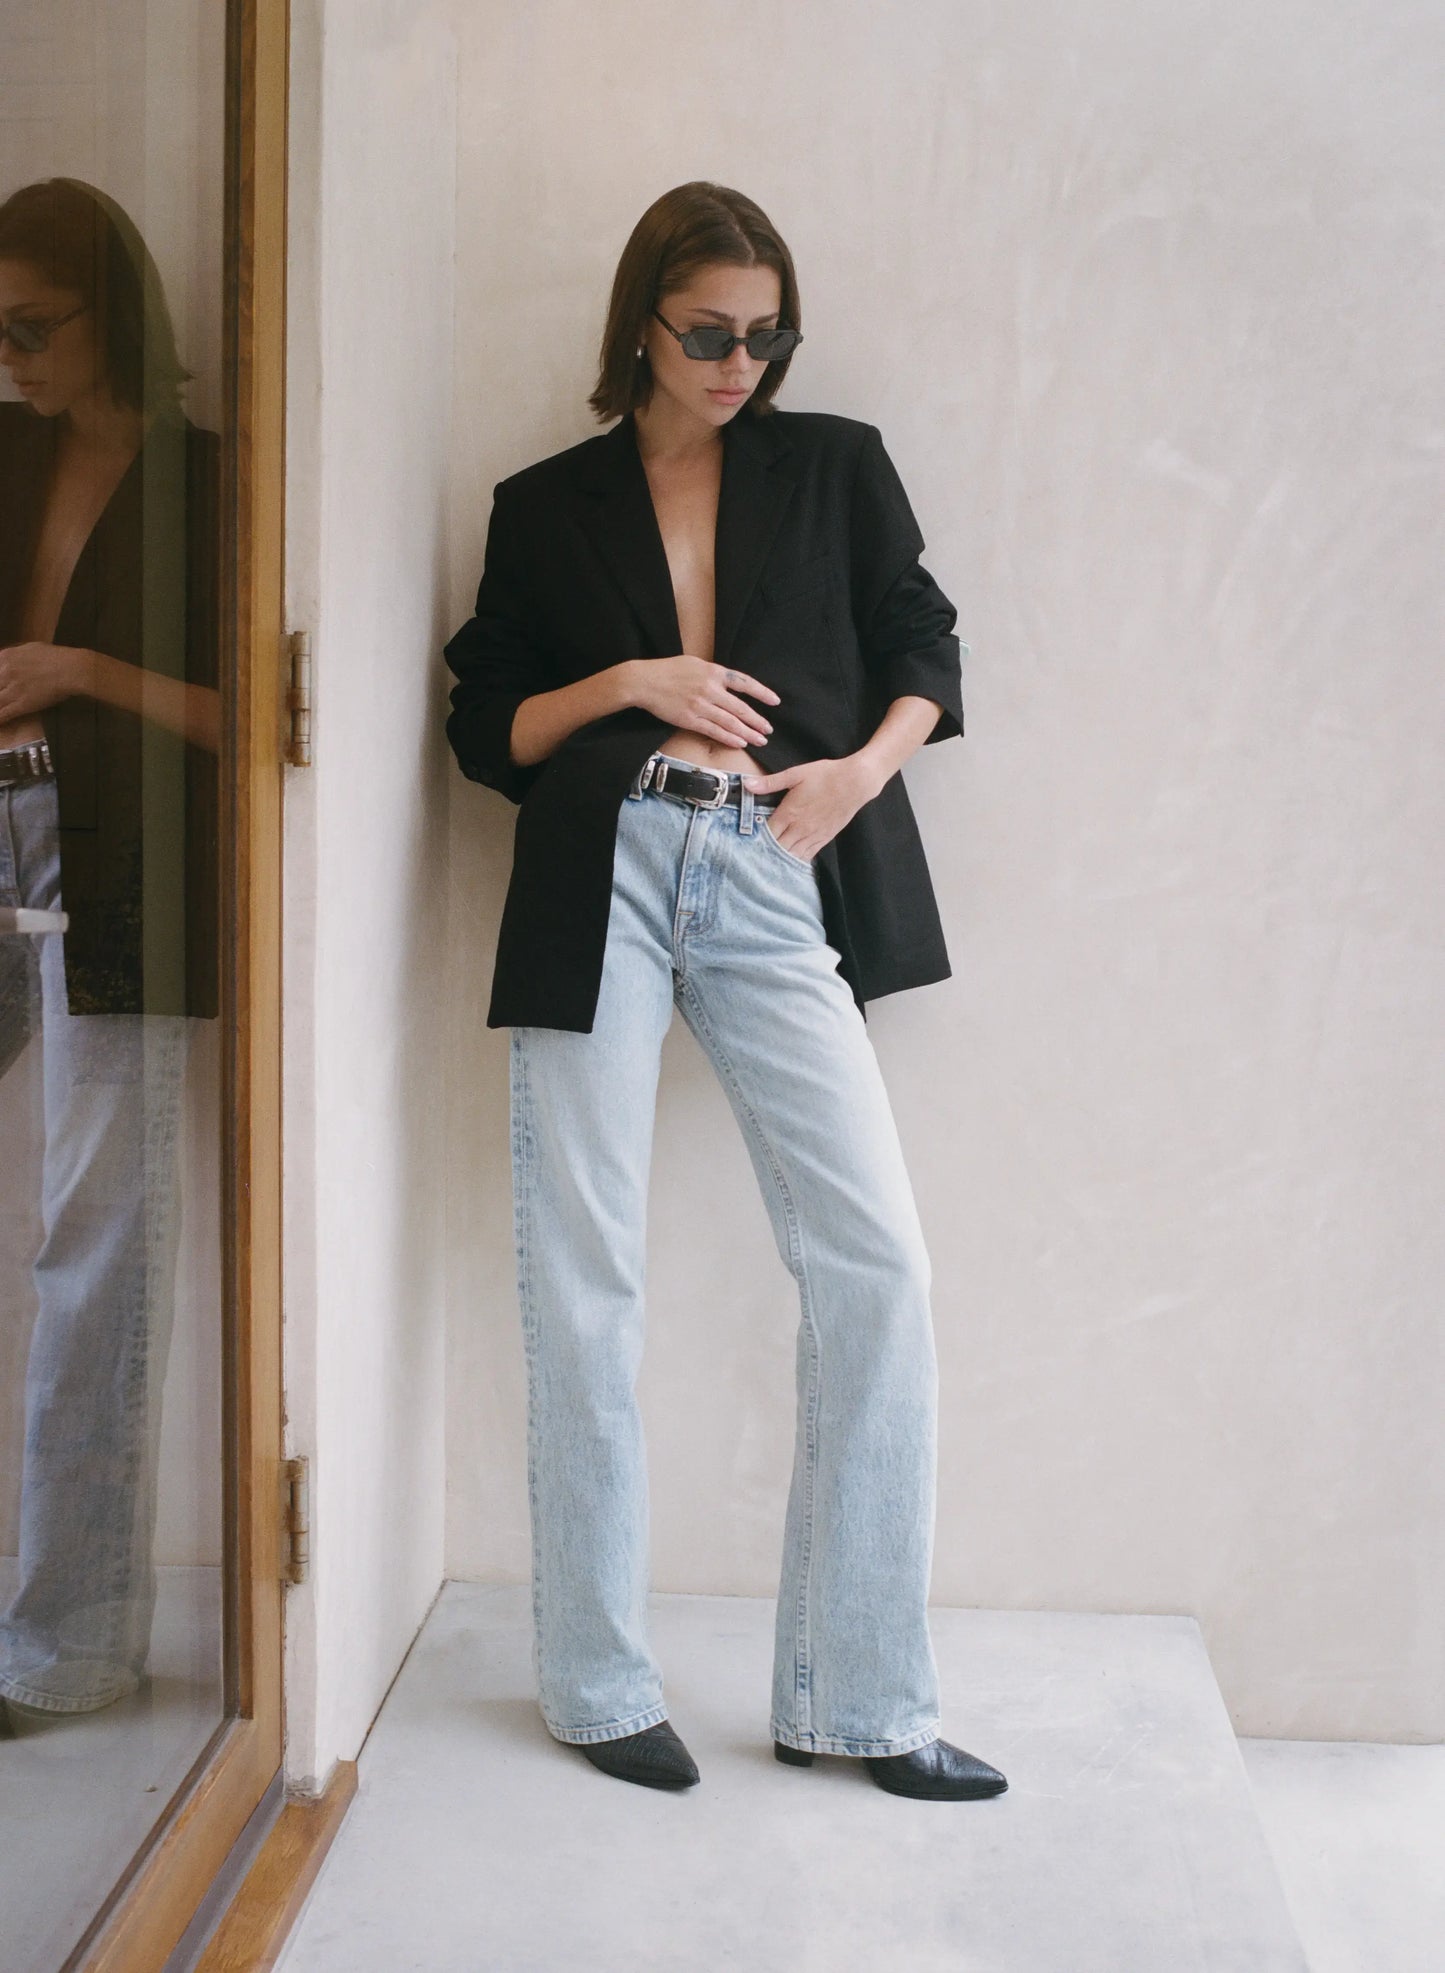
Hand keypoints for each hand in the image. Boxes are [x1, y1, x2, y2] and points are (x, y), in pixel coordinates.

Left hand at [0, 642, 93, 721]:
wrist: (71, 669)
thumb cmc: (57, 657)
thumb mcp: (31, 648)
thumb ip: (17, 654)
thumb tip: (10, 658)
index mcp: (6, 656)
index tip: (1, 685)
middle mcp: (5, 672)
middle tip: (2, 697)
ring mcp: (12, 689)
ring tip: (1, 708)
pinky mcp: (21, 704)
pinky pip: (3, 714)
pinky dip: (0, 720)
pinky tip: (0, 724)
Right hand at [626, 656, 778, 750]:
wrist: (643, 681)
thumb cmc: (667, 670)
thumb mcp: (694, 663)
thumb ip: (713, 673)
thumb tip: (728, 682)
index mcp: (713, 672)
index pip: (745, 683)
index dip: (762, 693)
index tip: (775, 701)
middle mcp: (710, 689)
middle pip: (741, 708)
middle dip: (757, 721)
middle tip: (769, 730)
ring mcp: (700, 705)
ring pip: (730, 723)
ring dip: (748, 733)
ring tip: (760, 740)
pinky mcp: (689, 719)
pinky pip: (714, 731)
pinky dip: (729, 738)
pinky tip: (740, 743)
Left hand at [743, 753, 885, 860]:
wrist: (856, 782)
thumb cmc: (826, 775)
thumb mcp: (796, 774)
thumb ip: (770, 782)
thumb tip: (746, 784)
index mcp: (789, 813)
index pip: (766, 834)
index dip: (755, 841)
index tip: (743, 845)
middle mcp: (800, 828)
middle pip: (777, 849)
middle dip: (765, 854)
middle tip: (752, 861)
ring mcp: (813, 835)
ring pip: (792, 855)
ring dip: (779, 861)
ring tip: (767, 867)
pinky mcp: (825, 838)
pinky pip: (807, 855)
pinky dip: (796, 861)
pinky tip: (789, 865)